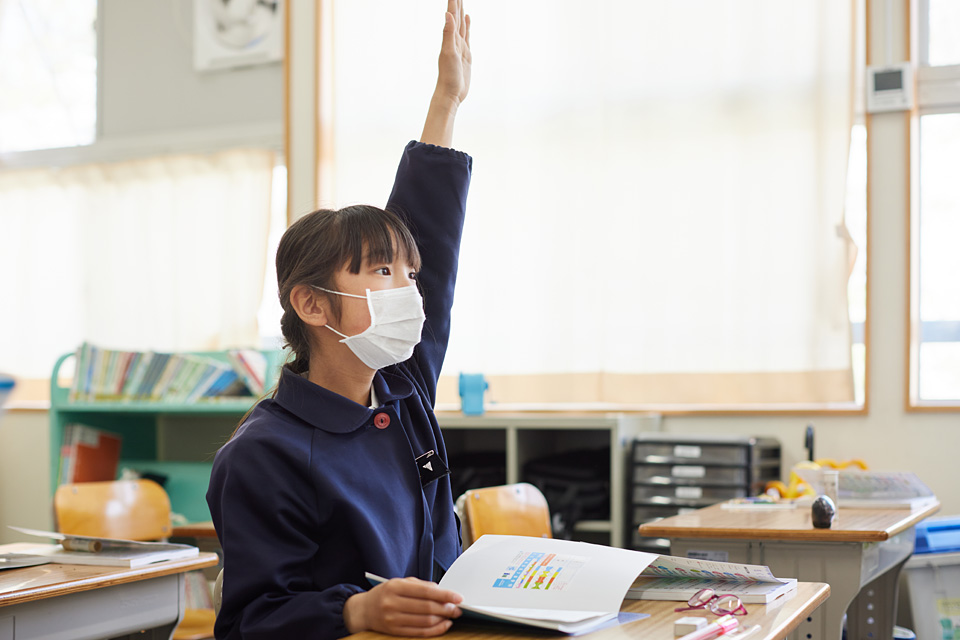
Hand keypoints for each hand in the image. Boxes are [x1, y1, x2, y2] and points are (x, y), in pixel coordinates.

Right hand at [343, 577, 462, 636]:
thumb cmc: (385, 594)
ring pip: (424, 621)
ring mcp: (392, 619)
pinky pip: (419, 633)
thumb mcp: (399, 582)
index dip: (444, 595)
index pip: (425, 591)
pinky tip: (443, 625)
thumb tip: (442, 591)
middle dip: (446, 608)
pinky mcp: (394, 632)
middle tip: (458, 608)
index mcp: (395, 587)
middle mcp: (392, 603)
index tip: (458, 597)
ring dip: (442, 619)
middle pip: (426, 607)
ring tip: (451, 615)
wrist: (363, 610)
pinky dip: (435, 630)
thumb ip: (420, 585)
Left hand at [436, 0, 471, 106]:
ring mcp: (460, 46)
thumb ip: (448, 33)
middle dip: (457, 2)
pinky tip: (467, 19)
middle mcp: (454, 40)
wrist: (450, 93)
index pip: (452, 15)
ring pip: (461, 24)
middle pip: (456, 16)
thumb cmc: (448, 76)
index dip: (453, 2)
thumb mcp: (449, 53)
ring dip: (461, 11)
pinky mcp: (466, 54)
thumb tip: (447, 14)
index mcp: (450, 38)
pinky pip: (466, 35)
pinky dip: (467, 26)